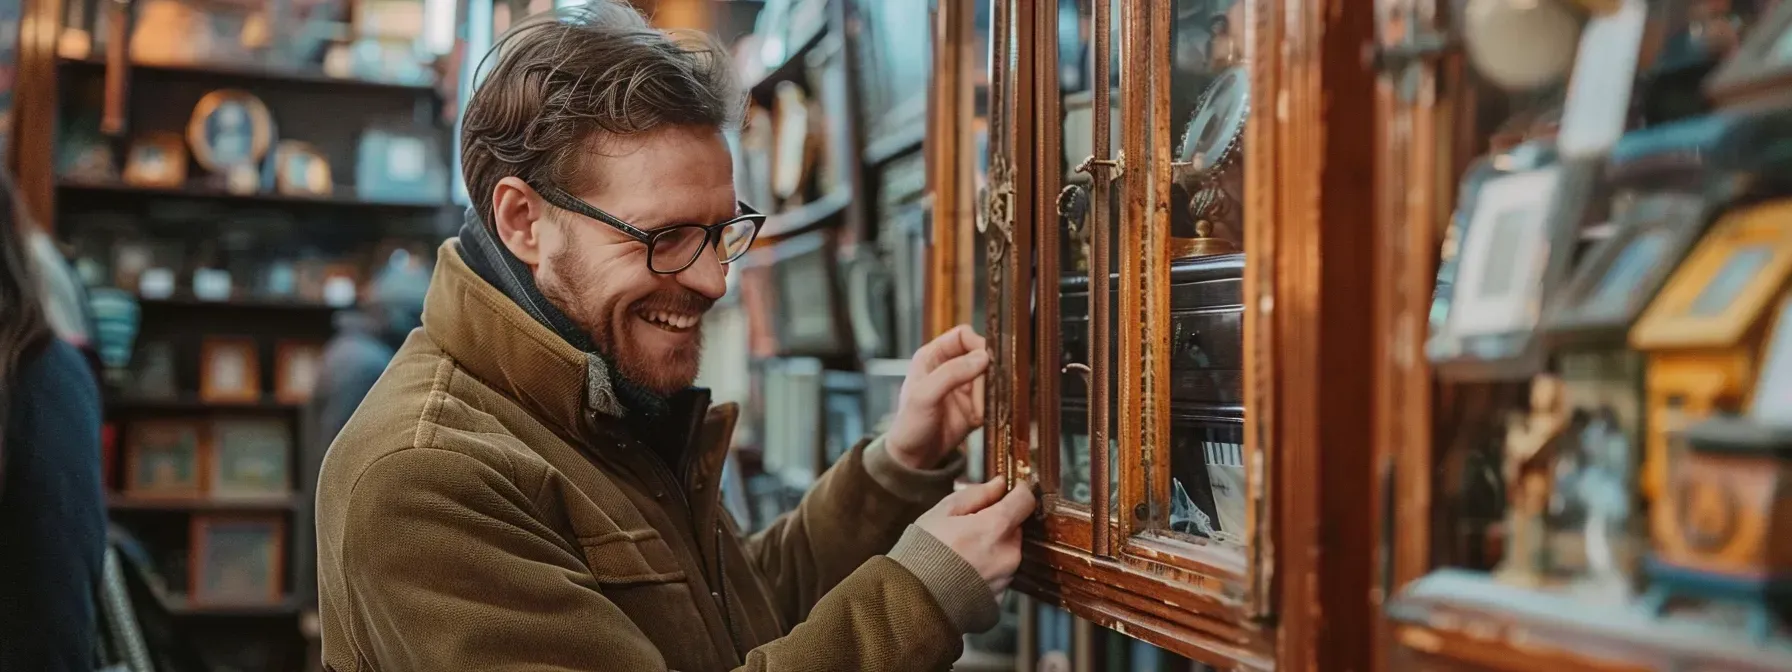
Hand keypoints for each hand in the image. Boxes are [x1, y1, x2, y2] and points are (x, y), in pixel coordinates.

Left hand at [886, 325, 988, 469]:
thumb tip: (983, 358)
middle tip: (978, 398)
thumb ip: (951, 373)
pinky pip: (991, 397)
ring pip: (990, 378)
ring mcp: (963, 386)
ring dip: (986, 396)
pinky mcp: (974, 404)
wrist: (914, 458)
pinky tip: (975, 421)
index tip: (985, 363)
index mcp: (933, 356)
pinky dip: (988, 408)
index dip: (977, 345)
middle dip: (983, 377)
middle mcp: (949, 367)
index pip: (963, 335)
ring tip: (974, 414)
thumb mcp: (925, 395)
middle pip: (981, 357)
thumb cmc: (909, 424)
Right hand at [914, 477, 1035, 597]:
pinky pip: (999, 574)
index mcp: (996, 527)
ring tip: (961, 552)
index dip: (1018, 491)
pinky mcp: (1000, 597)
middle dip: (997, 523)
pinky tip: (964, 570)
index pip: (1025, 500)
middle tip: (968, 526)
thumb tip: (998, 484)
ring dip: (992, 546)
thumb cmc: (923, 553)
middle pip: (1014, 528)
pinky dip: (987, 569)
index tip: (1010, 489)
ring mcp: (1006, 578)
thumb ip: (976, 494)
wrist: (914, 601)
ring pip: (1007, 551)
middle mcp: (1008, 553)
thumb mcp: (943, 512)